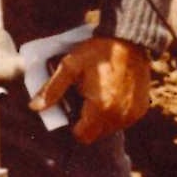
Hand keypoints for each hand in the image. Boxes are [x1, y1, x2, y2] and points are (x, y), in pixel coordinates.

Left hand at [32, 35, 150, 144]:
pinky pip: (123, 120)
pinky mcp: (141, 109)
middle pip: (96, 134)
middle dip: (87, 122)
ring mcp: (132, 114)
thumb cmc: (98, 52)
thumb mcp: (70, 66)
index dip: (74, 125)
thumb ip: (52, 89)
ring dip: (102, 118)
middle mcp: (119, 116)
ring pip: (110, 129)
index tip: (73, 108)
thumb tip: (34, 107)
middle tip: (85, 98)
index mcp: (100, 108)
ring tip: (99, 94)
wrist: (129, 40)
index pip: (82, 136)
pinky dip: (116, 113)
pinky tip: (113, 94)